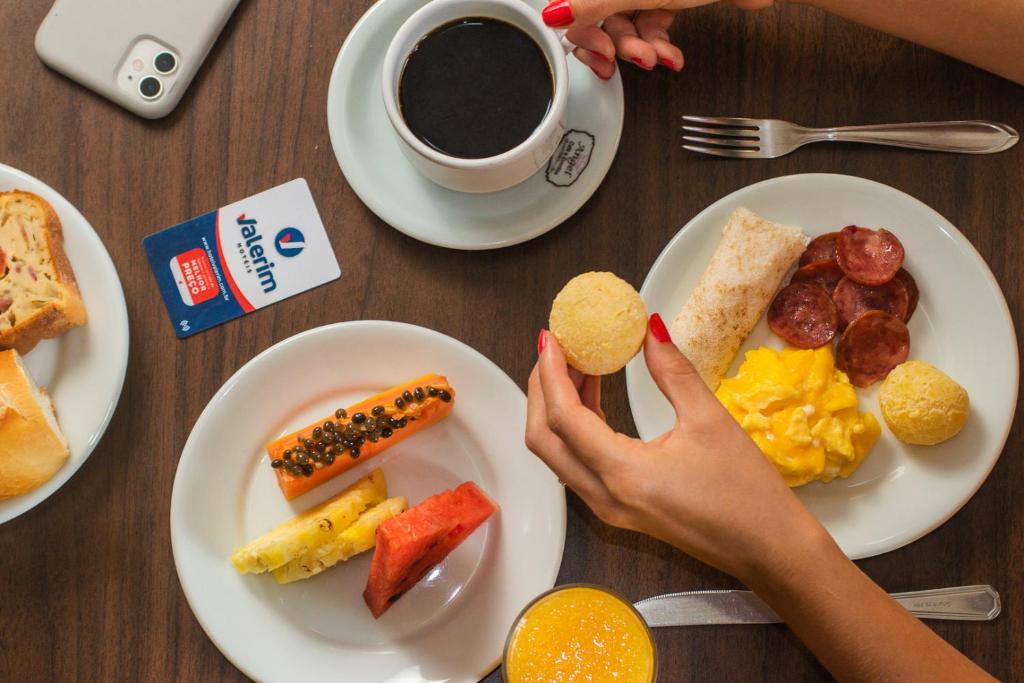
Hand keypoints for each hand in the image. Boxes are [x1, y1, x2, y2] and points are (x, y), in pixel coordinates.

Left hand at [526, 313, 829, 581]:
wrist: (769, 550)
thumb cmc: (747, 493)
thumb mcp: (710, 421)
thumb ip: (673, 372)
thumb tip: (651, 329)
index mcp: (623, 475)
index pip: (563, 418)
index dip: (551, 373)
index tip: (552, 337)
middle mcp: (604, 496)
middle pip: (544, 439)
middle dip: (542, 389)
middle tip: (557, 347)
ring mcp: (608, 507)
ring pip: (558, 453)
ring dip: (558, 407)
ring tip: (577, 362)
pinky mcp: (618, 509)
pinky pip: (579, 463)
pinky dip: (576, 426)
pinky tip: (594, 394)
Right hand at [540, 0, 775, 78]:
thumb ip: (590, 2)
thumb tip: (552, 14)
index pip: (575, 1)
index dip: (583, 29)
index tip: (600, 50)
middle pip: (600, 15)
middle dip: (619, 43)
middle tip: (634, 57)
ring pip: (626, 24)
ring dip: (641, 48)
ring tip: (658, 57)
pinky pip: (650, 24)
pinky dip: (658, 44)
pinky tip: (669, 55)